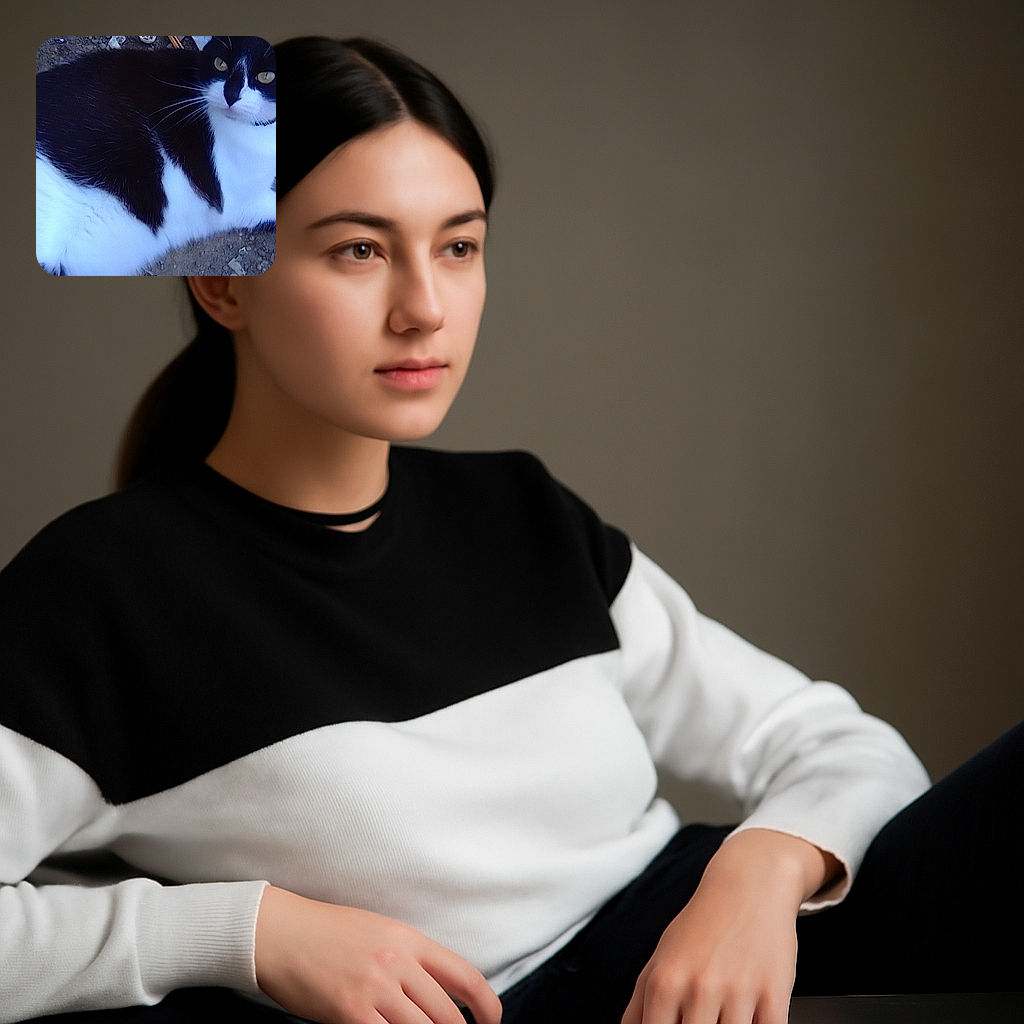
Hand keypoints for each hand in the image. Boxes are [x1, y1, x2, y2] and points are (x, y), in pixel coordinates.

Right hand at [254, 886, 501, 1023]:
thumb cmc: (327, 932)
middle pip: (447, 1015)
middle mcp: (398, 962)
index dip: (489, 1006)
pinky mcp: (350, 1012)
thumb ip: (410, 958)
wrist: (281, 933)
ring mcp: (375, 988)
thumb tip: (438, 990)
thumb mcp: (380, 931)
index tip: (492, 1022)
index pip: (466, 976)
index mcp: (409, 939)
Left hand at [621, 829, 840, 1023]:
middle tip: (702, 1016)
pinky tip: (751, 1015)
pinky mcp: (774, 995)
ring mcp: (738, 992)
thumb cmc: (702, 926)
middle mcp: (699, 987)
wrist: (750, 884)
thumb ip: (640, 1005)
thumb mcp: (661, 957)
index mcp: (665, 981)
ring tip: (723, 1013)